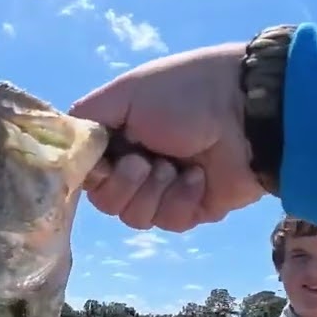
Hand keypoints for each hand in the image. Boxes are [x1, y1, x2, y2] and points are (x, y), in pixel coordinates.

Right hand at [68, 43, 267, 231]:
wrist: (247, 114)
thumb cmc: (184, 95)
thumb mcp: (127, 93)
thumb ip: (86, 119)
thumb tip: (68, 148)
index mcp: (121, 137)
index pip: (88, 173)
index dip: (92, 174)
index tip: (104, 161)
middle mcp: (138, 165)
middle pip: (106, 202)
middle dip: (124, 184)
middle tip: (146, 161)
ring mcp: (166, 190)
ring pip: (135, 218)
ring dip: (153, 192)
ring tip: (176, 167)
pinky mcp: (194, 210)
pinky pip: (170, 223)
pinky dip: (182, 200)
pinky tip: (199, 178)